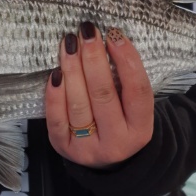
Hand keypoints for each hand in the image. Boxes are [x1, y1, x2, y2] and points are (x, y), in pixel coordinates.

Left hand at [46, 23, 154, 167]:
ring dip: (72, 69)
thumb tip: (108, 42)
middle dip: (94, 59)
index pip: (137, 91)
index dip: (127, 60)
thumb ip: (126, 84)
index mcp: (140, 130)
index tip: (114, 35)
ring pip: (79, 104)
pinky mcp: (64, 148)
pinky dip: (55, 93)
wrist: (107, 162)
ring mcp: (89, 148)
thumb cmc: (121, 123)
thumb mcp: (133, 110)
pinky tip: (56, 72)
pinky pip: (57, 118)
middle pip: (104, 95)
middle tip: (87, 33)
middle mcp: (117, 142)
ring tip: (69, 44)